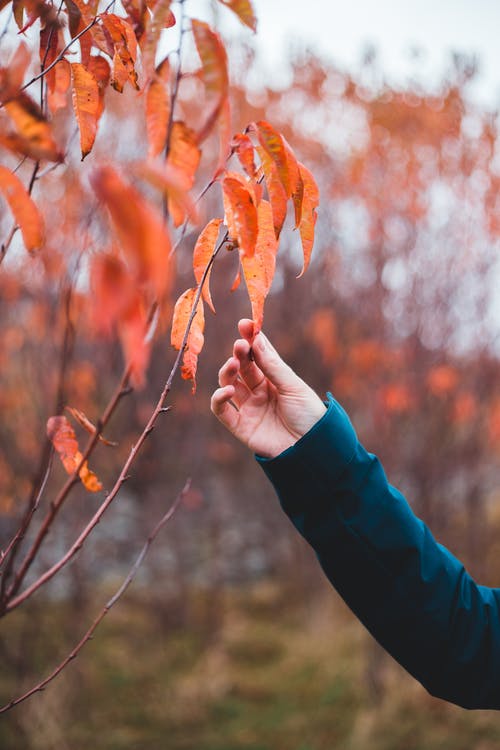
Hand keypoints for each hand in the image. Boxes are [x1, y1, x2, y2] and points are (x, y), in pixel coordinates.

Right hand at [211, 319, 325, 457]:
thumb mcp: (293, 386)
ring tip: (234, 364)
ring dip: (228, 372)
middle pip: (242, 367)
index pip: (258, 355)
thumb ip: (272, 365)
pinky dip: (219, 399)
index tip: (245, 324)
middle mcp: (259, 391)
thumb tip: (256, 339)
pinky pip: (222, 411)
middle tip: (240, 344)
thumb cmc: (309, 415)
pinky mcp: (240, 427)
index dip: (250, 339)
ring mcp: (249, 408)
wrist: (313, 449)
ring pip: (229, 384)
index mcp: (274, 379)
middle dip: (239, 353)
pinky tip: (227, 391)